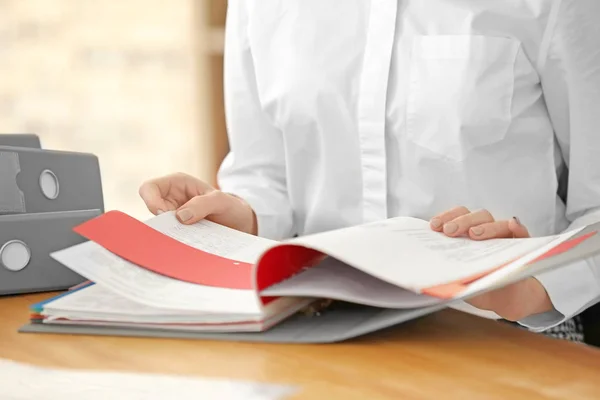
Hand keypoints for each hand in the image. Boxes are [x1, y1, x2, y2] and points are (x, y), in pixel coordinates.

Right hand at [138, 172, 256, 234]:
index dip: (151, 201)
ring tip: (185, 241)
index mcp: (177, 183)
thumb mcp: (222, 202)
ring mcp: (173, 217)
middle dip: (159, 223)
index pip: (149, 188)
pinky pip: (168, 238)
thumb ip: (203, 204)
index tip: (165, 215)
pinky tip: (186, 248)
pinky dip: (174, 243)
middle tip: (176, 232)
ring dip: (168, 235)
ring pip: (157, 227)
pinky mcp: (178, 232)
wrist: (241, 225)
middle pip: (149, 210)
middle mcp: (171, 199)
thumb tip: (180, 217)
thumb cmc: (231, 207)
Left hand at [429, 206, 552, 320]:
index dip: (446, 217)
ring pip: (498, 224)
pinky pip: (523, 233)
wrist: (503, 298)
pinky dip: (518, 227)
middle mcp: (487, 231)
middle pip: (477, 217)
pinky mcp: (524, 246)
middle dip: (462, 221)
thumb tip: (432, 276)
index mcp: (468, 233)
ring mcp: (505, 237)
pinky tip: (513, 224)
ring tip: (474, 234)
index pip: (458, 216)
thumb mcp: (459, 279)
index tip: (434, 226)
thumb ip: (449, 273)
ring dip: (486, 227)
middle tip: (449, 231)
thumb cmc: (478, 283)